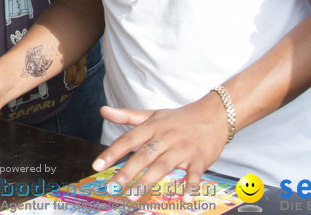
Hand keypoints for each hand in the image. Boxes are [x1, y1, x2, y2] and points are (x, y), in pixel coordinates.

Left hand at [92, 93, 227, 200]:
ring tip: (133, 195)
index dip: (112, 153)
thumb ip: (126, 116)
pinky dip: (190, 186)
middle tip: (112, 187)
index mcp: (152, 127)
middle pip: (143, 155)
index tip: (97, 166)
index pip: (128, 140)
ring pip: (163, 166)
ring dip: (148, 181)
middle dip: (127, 172)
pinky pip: (194, 174)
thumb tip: (103, 111)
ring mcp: (183, 149)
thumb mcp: (152, 114)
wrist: (214, 114)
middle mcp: (166, 137)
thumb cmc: (179, 118)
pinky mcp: (200, 159)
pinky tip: (184, 199)